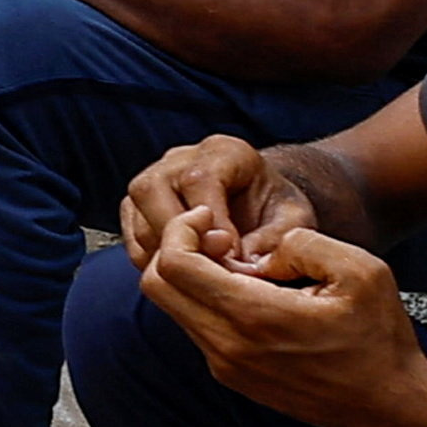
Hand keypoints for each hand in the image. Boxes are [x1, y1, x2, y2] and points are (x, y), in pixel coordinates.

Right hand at [118, 133, 318, 271]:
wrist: (261, 206)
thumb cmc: (277, 211)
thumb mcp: (293, 221)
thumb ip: (273, 240)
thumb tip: (240, 264)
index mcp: (223, 152)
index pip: (198, 179)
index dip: (210, 220)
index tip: (230, 252)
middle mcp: (179, 159)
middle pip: (152, 191)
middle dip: (177, 237)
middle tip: (208, 267)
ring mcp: (153, 181)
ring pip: (137, 217)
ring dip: (164, 253)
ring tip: (199, 274)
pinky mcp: (138, 208)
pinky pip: (133, 239)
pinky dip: (154, 263)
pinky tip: (184, 273)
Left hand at [141, 221, 426, 426]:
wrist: (384, 407)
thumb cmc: (378, 340)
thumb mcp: (361, 272)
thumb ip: (303, 243)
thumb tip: (261, 250)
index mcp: (253, 316)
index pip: (174, 265)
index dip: (182, 229)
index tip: (211, 217)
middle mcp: (226, 346)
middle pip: (158, 285)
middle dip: (176, 247)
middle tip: (217, 236)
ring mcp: (223, 365)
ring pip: (173, 307)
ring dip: (191, 275)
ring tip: (240, 263)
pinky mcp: (230, 375)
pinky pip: (196, 327)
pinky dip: (206, 299)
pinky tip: (249, 291)